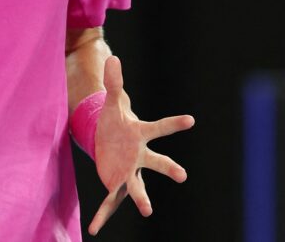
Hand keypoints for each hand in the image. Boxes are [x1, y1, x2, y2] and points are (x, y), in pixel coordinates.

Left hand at [88, 56, 193, 234]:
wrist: (109, 141)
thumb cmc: (116, 121)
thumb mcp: (112, 102)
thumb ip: (114, 83)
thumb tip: (113, 58)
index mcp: (140, 134)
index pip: (159, 127)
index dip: (174, 123)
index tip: (191, 120)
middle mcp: (139, 156)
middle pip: (156, 162)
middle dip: (168, 167)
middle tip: (182, 175)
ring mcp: (129, 172)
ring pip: (137, 186)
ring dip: (142, 198)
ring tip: (148, 210)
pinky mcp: (115, 184)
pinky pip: (109, 202)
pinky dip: (102, 216)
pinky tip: (93, 230)